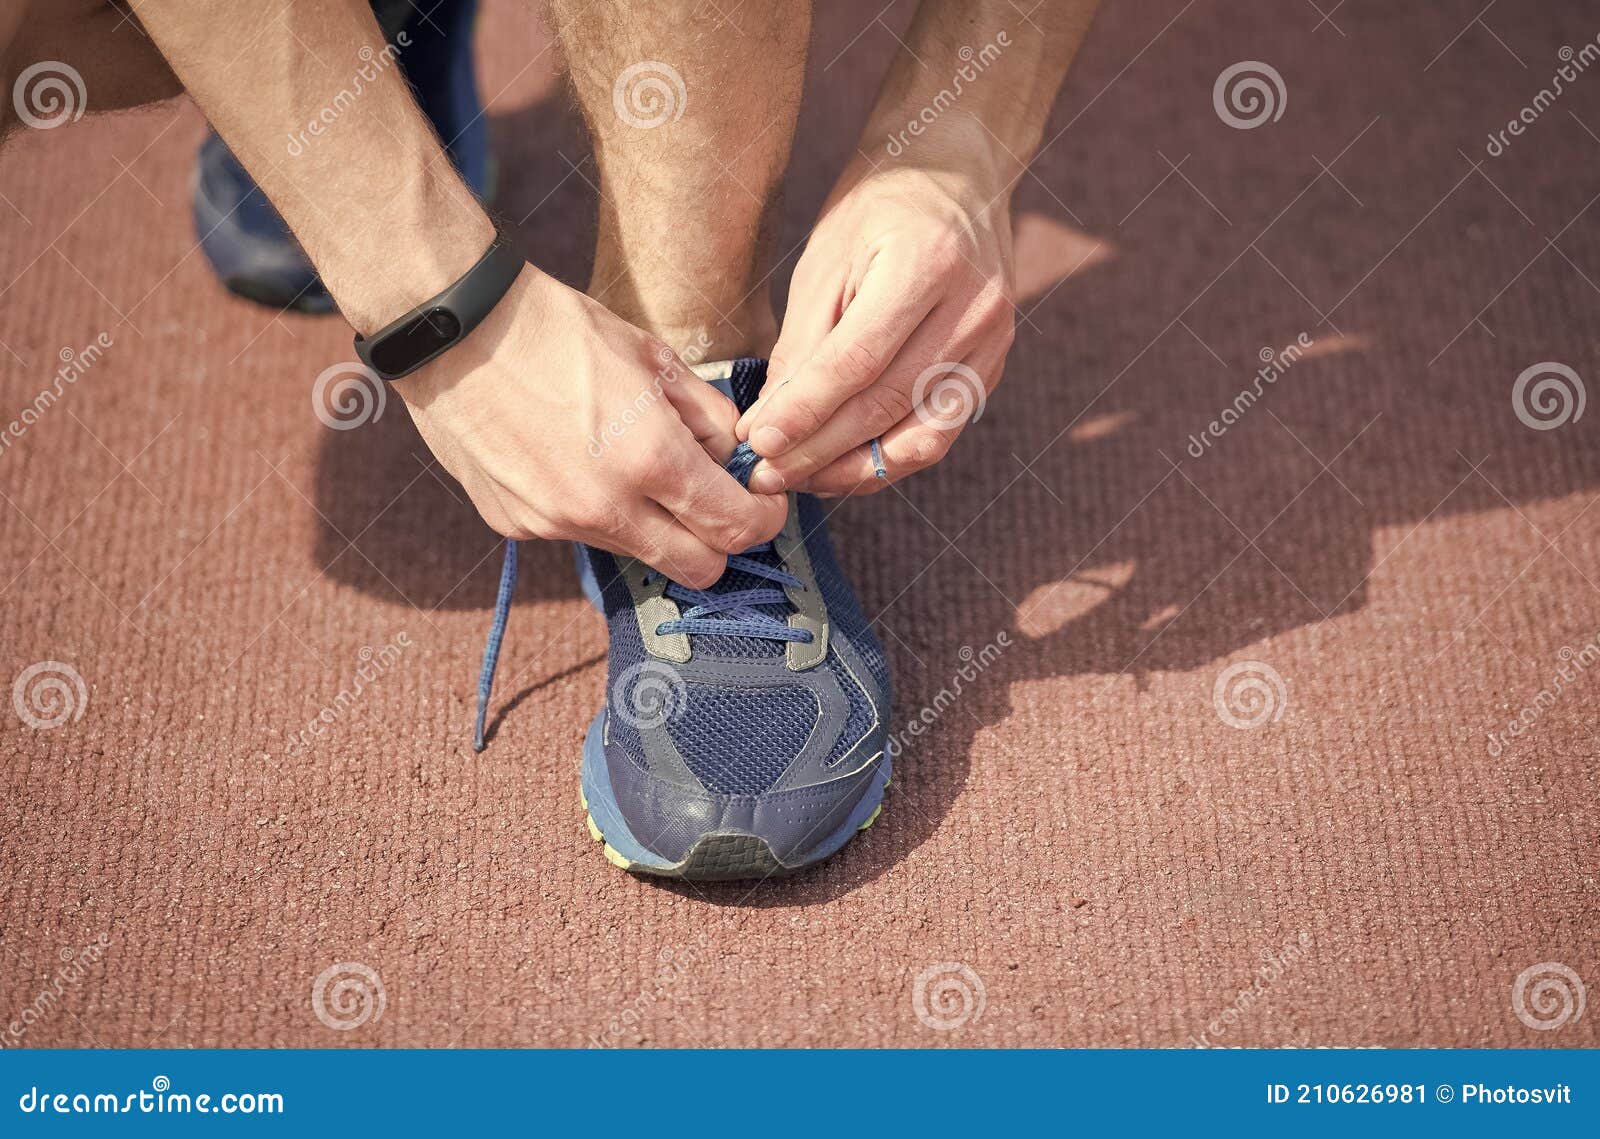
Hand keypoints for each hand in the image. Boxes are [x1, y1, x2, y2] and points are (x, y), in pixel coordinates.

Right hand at [398, 267, 786, 587]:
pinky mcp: (518, 526)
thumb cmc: (558, 329)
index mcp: (650, 458)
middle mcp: (605, 507)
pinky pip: (580, 534)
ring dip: (655, 524)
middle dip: (718, 542)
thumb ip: (707, 418)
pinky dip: (596, 510)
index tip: (761, 503)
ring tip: (632, 463)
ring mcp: (557, 524)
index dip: (762, 520)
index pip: (734, 527)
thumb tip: (733, 458)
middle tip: (715, 502)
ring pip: (638, 552)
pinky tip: (574, 459)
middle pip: (697, 569)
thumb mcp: (654, 357)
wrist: (452, 330)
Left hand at [738, 143, 1014, 495]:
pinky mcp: (993, 367)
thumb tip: (772, 422)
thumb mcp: (827, 257)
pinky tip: (843, 467)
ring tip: (802, 480)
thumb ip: (803, 342)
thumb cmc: (880, 208)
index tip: (758, 442)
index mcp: (927, 263)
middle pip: (885, 403)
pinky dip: (888, 459)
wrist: (958, 174)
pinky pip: (938, 431)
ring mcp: (993, 342)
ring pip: (919, 435)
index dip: (804, 411)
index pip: (856, 361)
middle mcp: (972, 308)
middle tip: (768, 474)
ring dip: (854, 469)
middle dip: (819, 449)